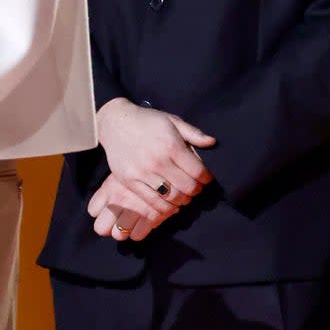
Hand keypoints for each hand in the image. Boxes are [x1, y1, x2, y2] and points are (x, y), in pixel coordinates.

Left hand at [88, 173, 178, 241]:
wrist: (168, 160)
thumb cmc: (143, 164)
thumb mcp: (122, 171)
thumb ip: (110, 188)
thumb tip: (101, 207)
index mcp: (109, 188)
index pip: (93, 210)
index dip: (100, 211)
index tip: (108, 208)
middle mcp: (118, 200)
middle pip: (101, 228)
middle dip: (108, 226)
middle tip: (120, 220)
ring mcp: (133, 210)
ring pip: (118, 234)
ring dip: (124, 230)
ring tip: (134, 220)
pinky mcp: (150, 217)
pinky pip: (137, 235)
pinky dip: (140, 231)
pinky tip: (145, 221)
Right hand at [96, 98, 215, 206]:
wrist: (116, 122)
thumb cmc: (147, 121)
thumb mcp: (172, 121)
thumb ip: (193, 133)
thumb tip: (213, 143)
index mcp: (171, 145)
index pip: (198, 171)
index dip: (206, 178)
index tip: (206, 178)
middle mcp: (157, 160)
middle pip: (187, 187)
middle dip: (196, 190)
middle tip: (196, 188)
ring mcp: (142, 172)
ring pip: (171, 197)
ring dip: (182, 200)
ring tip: (184, 196)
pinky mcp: (130, 181)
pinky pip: (152, 202)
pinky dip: (165, 208)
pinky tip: (170, 204)